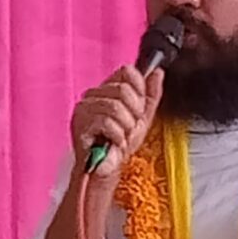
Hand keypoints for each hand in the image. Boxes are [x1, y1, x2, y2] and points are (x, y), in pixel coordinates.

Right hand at [69, 66, 162, 182]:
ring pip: (115, 107)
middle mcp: (94, 94)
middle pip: (123, 90)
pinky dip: (117, 136)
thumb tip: (157, 72)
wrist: (108, 167)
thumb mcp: (143, 118)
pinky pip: (106, 122)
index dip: (139, 91)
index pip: (126, 72)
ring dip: (126, 127)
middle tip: (130, 127)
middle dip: (134, 113)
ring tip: (122, 137)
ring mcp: (84, 107)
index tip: (139, 109)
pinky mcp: (79, 123)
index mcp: (108, 89)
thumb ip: (151, 95)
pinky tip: (114, 142)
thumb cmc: (120, 142)